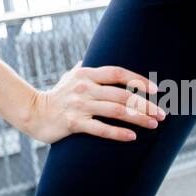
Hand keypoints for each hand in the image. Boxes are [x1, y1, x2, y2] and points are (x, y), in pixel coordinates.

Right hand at [24, 60, 166, 144]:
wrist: (33, 113)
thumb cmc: (56, 95)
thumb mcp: (69, 76)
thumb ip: (84, 68)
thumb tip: (92, 58)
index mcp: (86, 74)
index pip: (118, 73)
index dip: (138, 80)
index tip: (155, 89)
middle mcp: (84, 88)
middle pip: (121, 95)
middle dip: (145, 105)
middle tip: (161, 114)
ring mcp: (78, 105)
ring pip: (115, 111)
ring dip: (138, 118)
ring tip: (153, 124)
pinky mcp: (73, 123)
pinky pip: (100, 128)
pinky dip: (118, 133)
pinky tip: (132, 137)